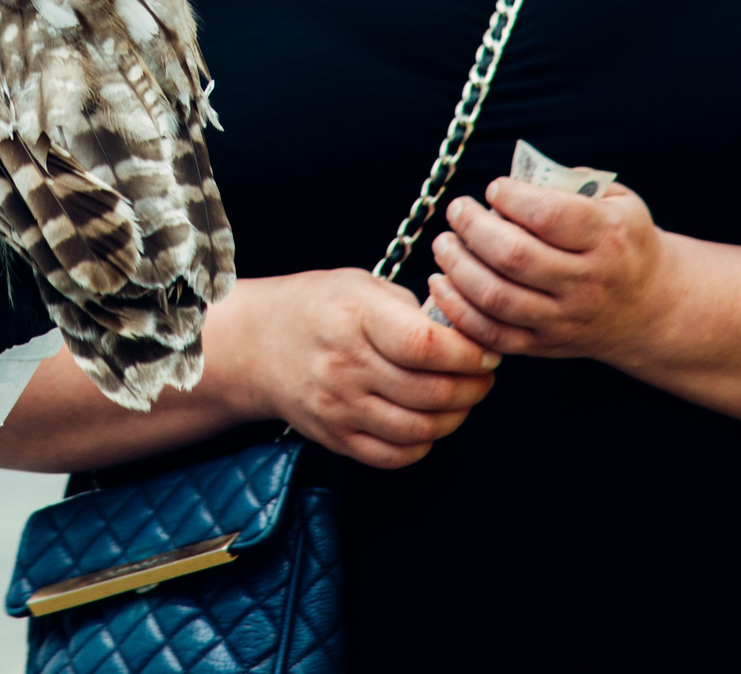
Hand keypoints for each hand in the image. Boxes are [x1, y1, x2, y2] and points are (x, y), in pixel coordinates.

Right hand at [207, 270, 497, 468]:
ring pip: (420, 429)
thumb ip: (411, 311)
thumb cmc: (318, 307)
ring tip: (460, 397)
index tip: (485, 350)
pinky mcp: (335, 437)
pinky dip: (423, 444)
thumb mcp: (361, 285)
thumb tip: (464, 337)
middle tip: (482, 375)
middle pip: (432, 392)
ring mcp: (338, 406)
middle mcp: (345, 365)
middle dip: (474, 386)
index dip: (468, 352)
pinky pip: (394, 456)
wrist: (255, 344)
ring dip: (454, 417)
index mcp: (355, 317)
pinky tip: (427, 421)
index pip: (425, 345)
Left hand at [425, 177, 670, 362]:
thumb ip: (572, 183)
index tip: (495, 188)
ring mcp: (564, 319)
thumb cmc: (623, 242)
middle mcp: (587, 283)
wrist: (649, 307)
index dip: (512, 197)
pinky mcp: (544, 345)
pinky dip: (457, 309)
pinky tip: (441, 281)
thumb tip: (519, 174)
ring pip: (496, 297)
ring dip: (457, 266)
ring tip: (445, 242)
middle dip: (473, 227)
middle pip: (514, 257)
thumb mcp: (618, 202)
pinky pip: (491, 334)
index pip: (549, 216)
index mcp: (607, 239)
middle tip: (458, 209)